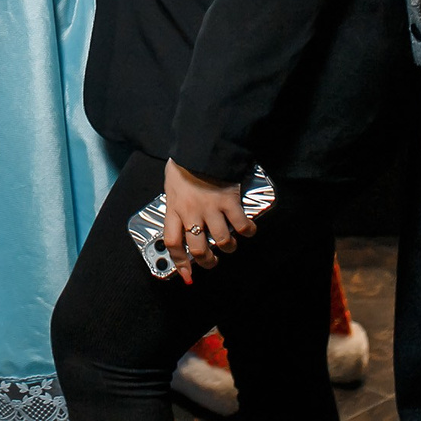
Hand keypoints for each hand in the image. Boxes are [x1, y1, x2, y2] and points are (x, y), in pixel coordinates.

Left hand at [162, 159, 256, 281]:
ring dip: (229, 247)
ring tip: (229, 244)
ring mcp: (211, 208)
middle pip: (199, 249)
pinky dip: (248, 231)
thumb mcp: (172, 189)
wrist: (202, 146)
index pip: (173, 243)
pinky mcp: (230, 201)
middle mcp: (192, 212)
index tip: (187, 275)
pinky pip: (242, 225)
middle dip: (208, 261)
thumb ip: (176, 209)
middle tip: (212, 261)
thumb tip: (181, 230)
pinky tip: (247, 230)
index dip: (180, 264)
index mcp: (174, 209)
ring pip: (223, 241)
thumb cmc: (184, 167)